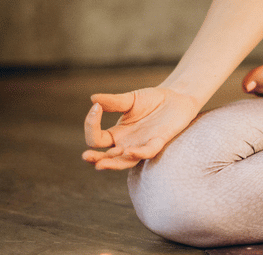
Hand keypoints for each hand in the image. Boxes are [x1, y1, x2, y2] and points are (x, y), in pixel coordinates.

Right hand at [82, 87, 199, 169]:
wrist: (176, 98)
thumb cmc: (152, 100)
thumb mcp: (130, 99)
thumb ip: (113, 101)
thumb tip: (93, 99)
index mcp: (117, 133)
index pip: (96, 138)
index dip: (91, 125)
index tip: (96, 107)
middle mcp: (127, 143)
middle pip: (107, 157)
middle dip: (95, 158)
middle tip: (86, 156)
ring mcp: (142, 144)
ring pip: (125, 161)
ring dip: (113, 163)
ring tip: (100, 164)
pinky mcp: (159, 142)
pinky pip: (148, 152)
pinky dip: (139, 153)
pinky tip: (129, 151)